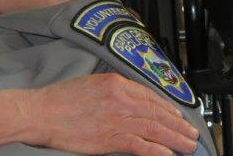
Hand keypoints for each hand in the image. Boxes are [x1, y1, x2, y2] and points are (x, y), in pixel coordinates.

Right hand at [27, 74, 198, 155]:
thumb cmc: (60, 100)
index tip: (179, 116)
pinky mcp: (109, 138)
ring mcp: (116, 119)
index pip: (150, 96)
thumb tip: (133, 102)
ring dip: (174, 139)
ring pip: (154, 129)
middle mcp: (120, 98)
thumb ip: (114, 92)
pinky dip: (156, 151)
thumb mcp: (92, 85)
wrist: (40, 112)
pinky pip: (139, 145)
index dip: (169, 108)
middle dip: (178, 125)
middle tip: (192, 134)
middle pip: (157, 113)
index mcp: (116, 83)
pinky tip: (168, 155)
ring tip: (187, 146)